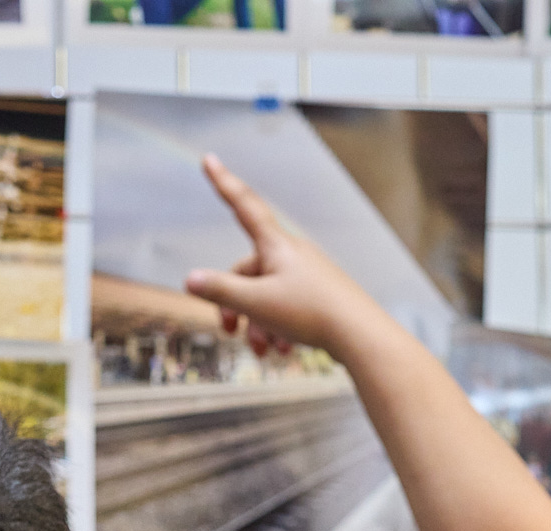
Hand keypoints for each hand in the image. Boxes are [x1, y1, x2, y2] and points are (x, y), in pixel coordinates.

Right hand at [185, 154, 391, 359]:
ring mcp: (307, 274)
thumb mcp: (255, 302)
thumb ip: (220, 291)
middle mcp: (291, 254)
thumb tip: (190, 280)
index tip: (210, 160)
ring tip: (263, 349)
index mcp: (275, 245)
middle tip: (230, 331)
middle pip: (248, 271)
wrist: (359, 335)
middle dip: (236, 304)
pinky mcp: (319, 295)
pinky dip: (279, 328)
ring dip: (258, 324)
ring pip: (267, 295)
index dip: (223, 183)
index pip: (243, 205)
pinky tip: (284, 350)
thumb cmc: (310, 313)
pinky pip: (287, 307)